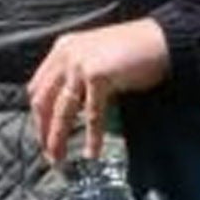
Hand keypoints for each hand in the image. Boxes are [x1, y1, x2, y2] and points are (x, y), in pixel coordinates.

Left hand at [27, 19, 171, 165]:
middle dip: (43, 130)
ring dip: (58, 138)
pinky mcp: (98, 75)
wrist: (161, 40)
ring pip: (63, 111)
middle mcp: (66, 55)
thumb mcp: (95, 56)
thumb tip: (71, 110)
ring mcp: (81, 64)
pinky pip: (93, 114)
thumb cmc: (134, 50)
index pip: (38, 87)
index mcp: (63, 49)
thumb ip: (79, 75)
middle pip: (43, 101)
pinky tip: (92, 153)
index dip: (38, 115)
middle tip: (48, 154)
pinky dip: (92, 137)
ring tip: (59, 159)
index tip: (43, 135)